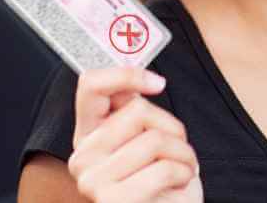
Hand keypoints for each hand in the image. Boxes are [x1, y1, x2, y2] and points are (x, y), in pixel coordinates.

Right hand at [68, 67, 202, 202]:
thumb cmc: (161, 183)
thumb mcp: (147, 141)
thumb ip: (136, 113)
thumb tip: (141, 80)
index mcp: (87, 135)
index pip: (90, 86)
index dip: (126, 75)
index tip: (158, 82)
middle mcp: (82, 157)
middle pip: (138, 110)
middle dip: (173, 127)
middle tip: (179, 149)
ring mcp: (93, 181)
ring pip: (155, 139)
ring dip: (184, 154)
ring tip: (182, 169)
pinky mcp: (113, 201)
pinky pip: (164, 168)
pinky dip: (184, 173)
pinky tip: (179, 184)